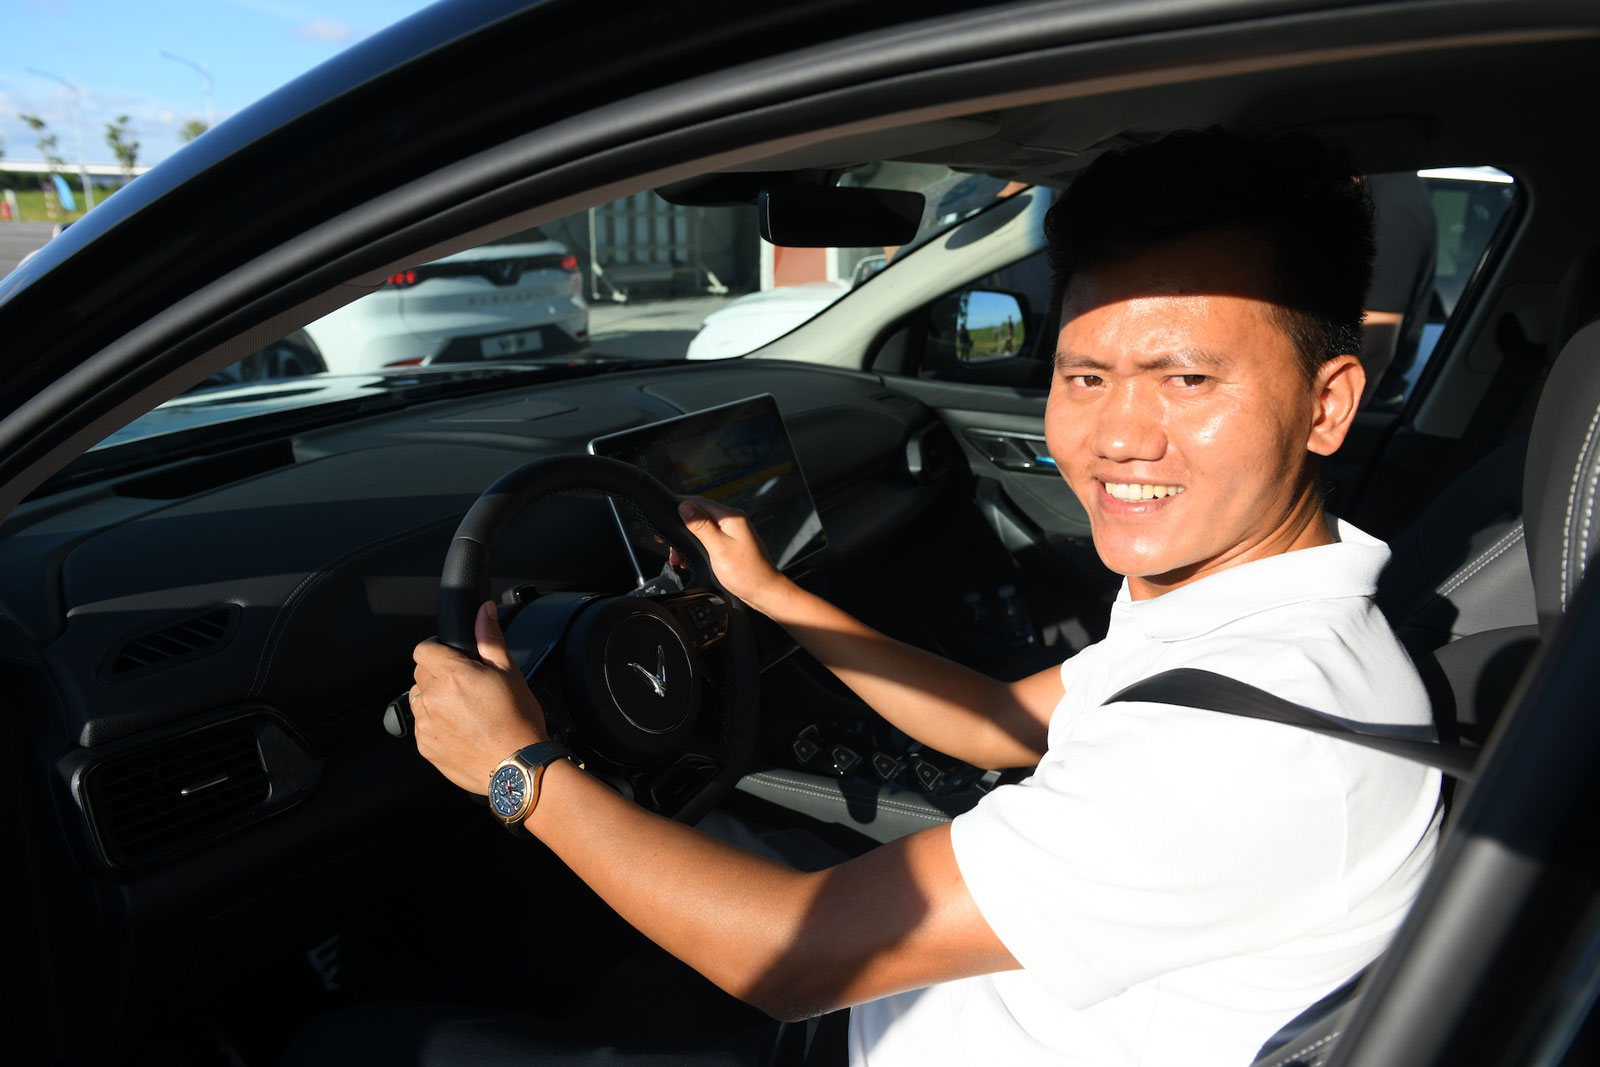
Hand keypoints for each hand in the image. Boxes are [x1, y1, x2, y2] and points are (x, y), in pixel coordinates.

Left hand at [411, 601, 546, 794]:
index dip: (438, 651)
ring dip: (434, 700)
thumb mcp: (510, 672)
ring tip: (464, 711)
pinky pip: (422, 726)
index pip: (423, 649)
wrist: (516, 767)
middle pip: (421, 673)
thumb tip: (484, 611)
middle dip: (439, 675)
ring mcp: (426, 724)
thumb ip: (490, 638)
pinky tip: (461, 730)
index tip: (453, 660)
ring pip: (419, 700)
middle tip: (466, 688)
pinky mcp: (425, 746)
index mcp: (453, 674)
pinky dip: (435, 725)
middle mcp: (433, 698)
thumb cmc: (518, 721)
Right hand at [674, 497, 787, 611]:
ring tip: (677, 557)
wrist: (763, 591)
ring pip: (701, 529)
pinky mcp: (730, 545)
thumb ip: (701, 526)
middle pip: (699, 515)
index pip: (699, 502)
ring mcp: (732, 533)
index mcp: (730, 517)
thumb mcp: (718, 547)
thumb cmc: (746, 573)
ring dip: (687, 542)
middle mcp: (732, 521)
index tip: (664, 515)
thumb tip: (685, 506)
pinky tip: (689, 560)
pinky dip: (696, 548)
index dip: (679, 507)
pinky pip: (708, 540)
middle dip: (681, 528)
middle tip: (665, 541)